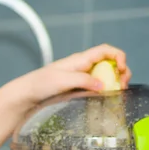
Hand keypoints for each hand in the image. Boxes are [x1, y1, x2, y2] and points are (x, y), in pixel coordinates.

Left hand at [2, 43, 132, 113]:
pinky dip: (104, 91)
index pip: (105, 50)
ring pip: (105, 76)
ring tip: (116, 93)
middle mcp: (82, 67)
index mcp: (80, 60)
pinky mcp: (77, 89)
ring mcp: (80, 78)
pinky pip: (96, 87)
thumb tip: (103, 85)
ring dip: (114, 82)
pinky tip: (104, 99)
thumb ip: (82, 80)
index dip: (118, 56)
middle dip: (121, 72)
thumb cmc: (40, 84)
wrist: (25, 96)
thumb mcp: (62, 80)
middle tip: (122, 87)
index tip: (122, 70)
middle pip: (110, 63)